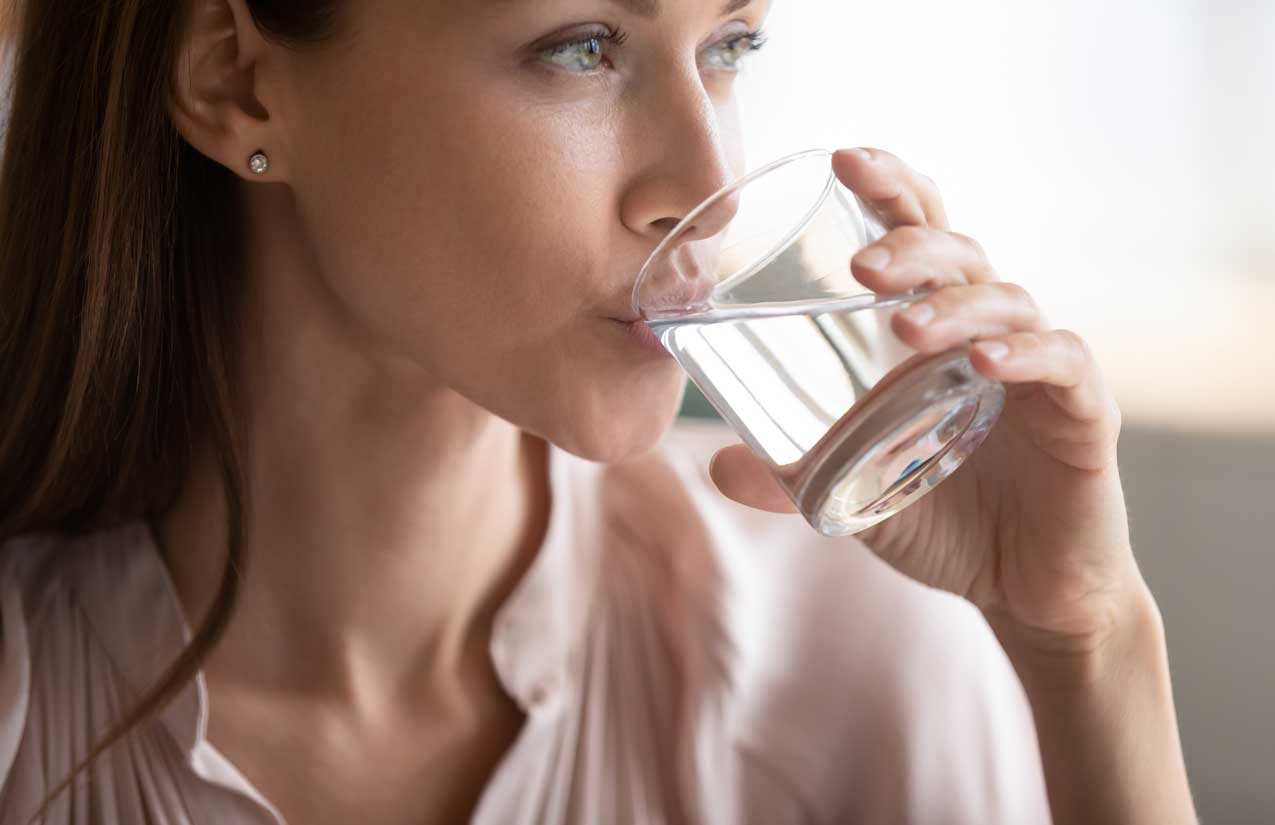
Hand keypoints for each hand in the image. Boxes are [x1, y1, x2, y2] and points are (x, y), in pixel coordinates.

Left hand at [708, 147, 1146, 660]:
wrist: (1023, 590)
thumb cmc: (942, 519)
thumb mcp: (850, 495)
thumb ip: (791, 476)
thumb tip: (714, 464)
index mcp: (936, 330)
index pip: (920, 236)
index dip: (892, 190)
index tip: (844, 159)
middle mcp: (989, 331)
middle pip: (961, 253)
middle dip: (911, 244)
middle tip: (860, 266)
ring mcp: (1039, 369)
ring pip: (1008, 300)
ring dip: (954, 304)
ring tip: (904, 326)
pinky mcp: (1083, 414)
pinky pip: (1064, 364)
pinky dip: (1027, 354)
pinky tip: (984, 363)